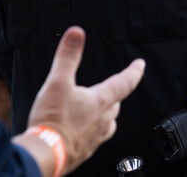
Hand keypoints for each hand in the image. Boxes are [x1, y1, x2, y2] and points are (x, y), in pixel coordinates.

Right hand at [23, 27, 143, 173]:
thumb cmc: (53, 120)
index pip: (124, 83)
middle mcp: (103, 120)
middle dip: (115, 93)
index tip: (140, 65)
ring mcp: (96, 136)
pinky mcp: (86, 148)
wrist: (46, 152)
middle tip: (110, 85)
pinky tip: (79, 127)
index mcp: (100, 101)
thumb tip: (76, 33)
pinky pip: (96, 136)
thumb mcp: (57, 81)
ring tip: (93, 107)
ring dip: (104, 112)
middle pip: (116, 103)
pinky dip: (91, 127)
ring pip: (108, 121)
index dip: (133, 72)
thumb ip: (68, 56)